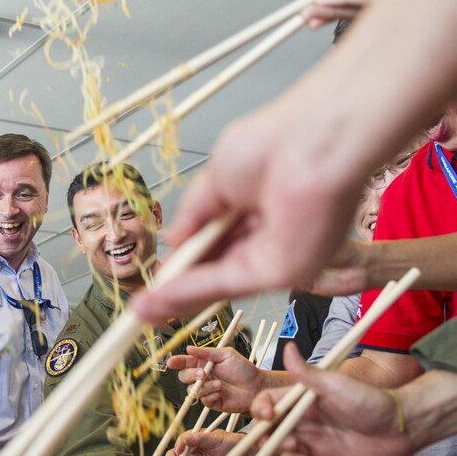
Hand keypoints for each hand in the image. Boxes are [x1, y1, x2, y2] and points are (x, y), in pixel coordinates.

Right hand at [131, 93, 361, 323]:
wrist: (314, 144)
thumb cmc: (276, 144)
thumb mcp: (215, 178)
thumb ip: (194, 214)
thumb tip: (173, 241)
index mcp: (256, 209)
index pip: (215, 243)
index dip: (184, 261)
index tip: (156, 276)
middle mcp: (268, 237)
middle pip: (215, 268)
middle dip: (177, 288)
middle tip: (144, 305)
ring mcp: (274, 256)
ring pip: (217, 281)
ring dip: (177, 297)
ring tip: (142, 311)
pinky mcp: (280, 271)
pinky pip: (226, 282)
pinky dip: (189, 291)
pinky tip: (158, 300)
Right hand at [167, 346, 262, 413]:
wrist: (256, 387)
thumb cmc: (244, 369)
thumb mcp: (226, 355)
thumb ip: (207, 353)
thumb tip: (189, 348)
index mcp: (203, 363)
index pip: (184, 362)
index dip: (176, 362)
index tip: (171, 362)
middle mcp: (202, 376)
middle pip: (183, 377)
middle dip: (191, 375)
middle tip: (203, 373)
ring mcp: (205, 389)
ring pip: (191, 390)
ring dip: (204, 386)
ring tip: (219, 384)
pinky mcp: (211, 401)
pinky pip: (203, 399)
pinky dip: (211, 395)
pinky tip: (221, 392)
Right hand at [167, 430, 248, 455]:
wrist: (244, 455)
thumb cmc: (231, 442)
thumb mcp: (215, 437)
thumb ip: (200, 438)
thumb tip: (185, 438)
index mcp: (196, 438)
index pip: (182, 440)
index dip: (178, 445)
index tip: (179, 450)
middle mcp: (194, 450)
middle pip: (177, 453)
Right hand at [255, 343, 410, 455]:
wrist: (399, 428)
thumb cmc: (370, 401)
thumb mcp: (336, 384)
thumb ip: (308, 373)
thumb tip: (288, 348)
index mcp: (300, 398)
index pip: (267, 401)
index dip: (260, 409)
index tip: (269, 416)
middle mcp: (299, 418)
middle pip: (266, 427)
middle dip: (264, 435)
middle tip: (276, 439)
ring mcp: (307, 438)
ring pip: (276, 446)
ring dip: (278, 450)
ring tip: (297, 449)